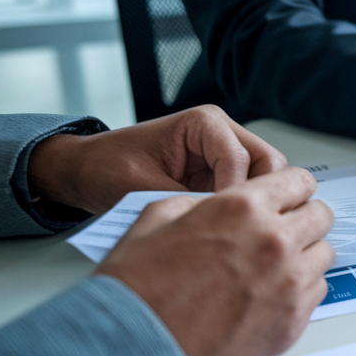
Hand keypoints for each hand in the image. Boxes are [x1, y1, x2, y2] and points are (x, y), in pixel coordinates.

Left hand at [27, 105, 286, 214]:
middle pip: (269, 164)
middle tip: (235, 230)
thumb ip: (186, 202)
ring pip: (266, 179)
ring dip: (252, 205)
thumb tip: (218, 225)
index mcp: (204, 123)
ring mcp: (224, 152)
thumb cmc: (105, 168)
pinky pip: (249, 191)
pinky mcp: (221, 172)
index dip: (236, 195)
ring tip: (229, 232)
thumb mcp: (142, 187)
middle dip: (256, 198)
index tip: (220, 224)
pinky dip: (243, 211)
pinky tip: (225, 231)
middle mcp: (222, 132)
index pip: (241, 158)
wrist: (86, 170)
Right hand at [96, 168, 334, 355]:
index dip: (290, 187)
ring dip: (304, 254)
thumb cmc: (138, 291)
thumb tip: (222, 201)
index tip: (286, 196)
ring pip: (324, 253)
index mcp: (243, 209)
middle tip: (281, 229)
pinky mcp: (292, 322)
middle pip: (320, 215)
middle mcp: (274, 243)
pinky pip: (318, 291)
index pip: (299, 180)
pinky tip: (270, 292)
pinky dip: (300, 288)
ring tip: (273, 265)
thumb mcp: (156, 219)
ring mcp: (289, 284)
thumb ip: (200, 202)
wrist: (137, 352)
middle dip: (302, 218)